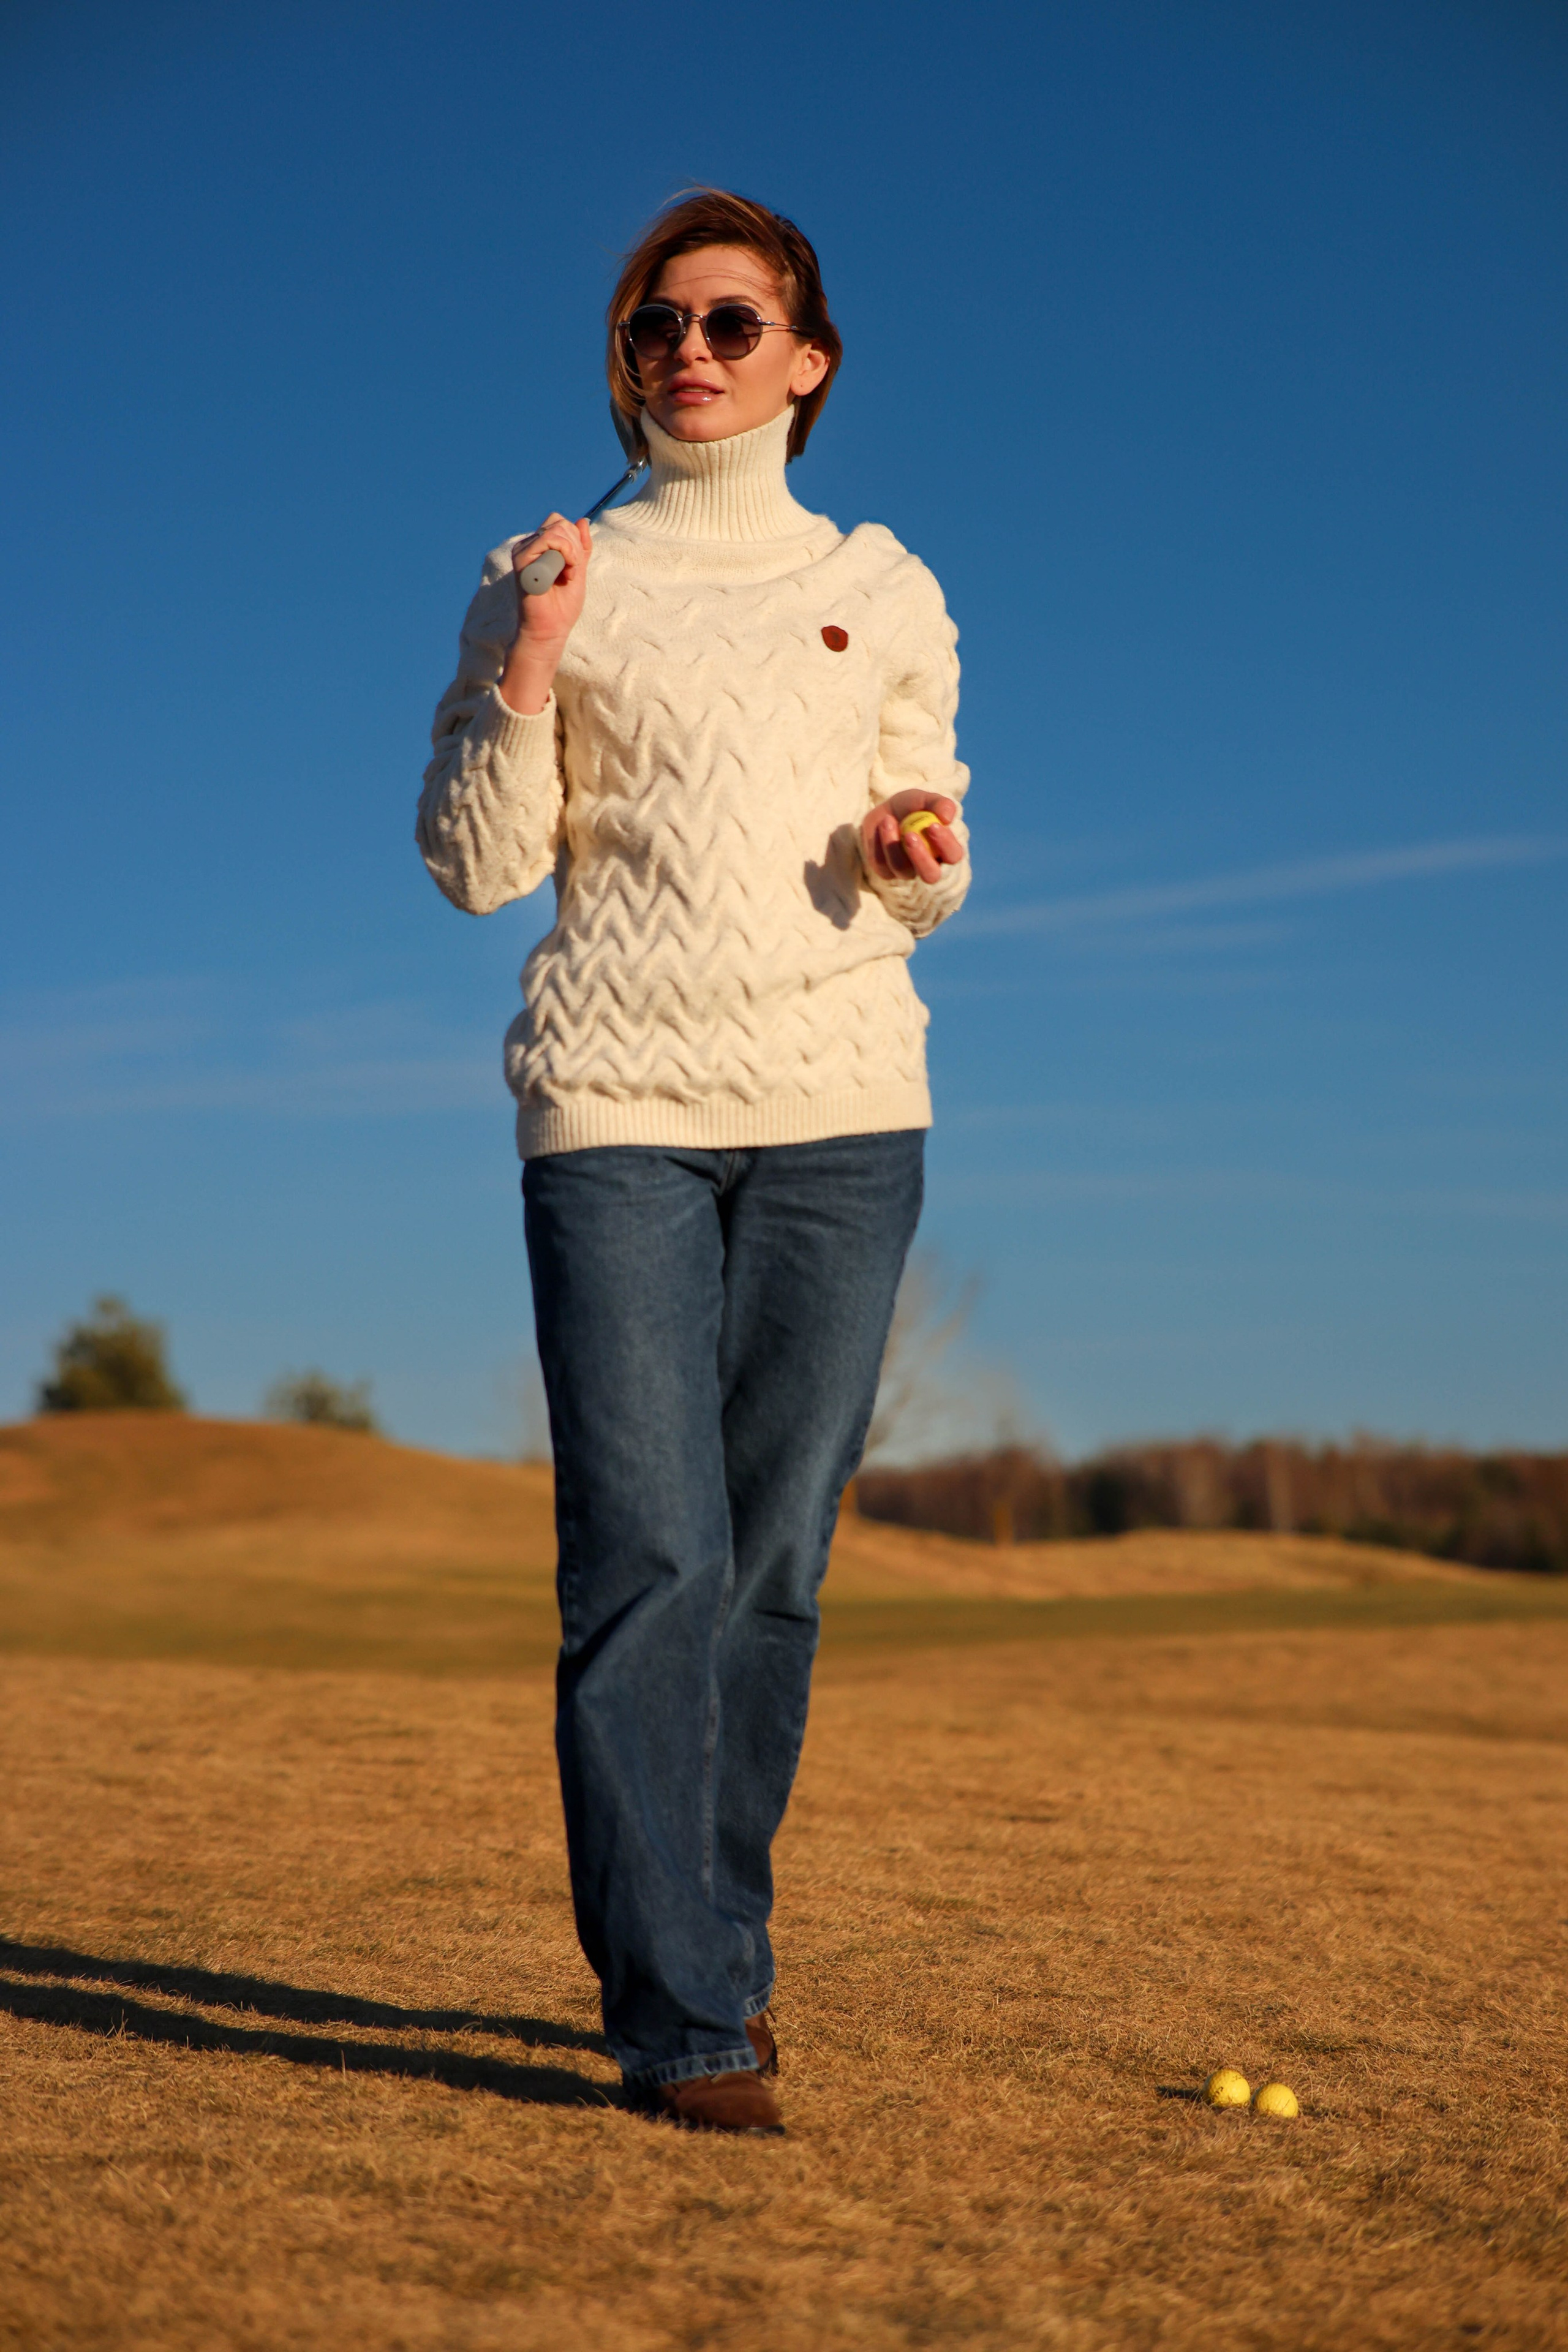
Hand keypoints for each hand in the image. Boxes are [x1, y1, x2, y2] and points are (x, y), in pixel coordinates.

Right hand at [498, 513, 590, 715]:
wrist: (550, 630)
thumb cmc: (562, 606)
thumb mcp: (578, 569)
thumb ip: (581, 546)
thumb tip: (583, 520)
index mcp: (539, 547)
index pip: (561, 523)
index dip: (575, 541)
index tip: (576, 566)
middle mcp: (528, 546)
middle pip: (560, 523)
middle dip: (576, 547)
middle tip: (573, 572)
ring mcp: (523, 552)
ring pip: (557, 530)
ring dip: (572, 553)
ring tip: (568, 575)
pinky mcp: (521, 560)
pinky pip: (549, 539)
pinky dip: (565, 555)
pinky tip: (564, 575)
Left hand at [861, 791, 963, 885]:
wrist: (885, 812)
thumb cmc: (912, 807)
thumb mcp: (925, 799)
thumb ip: (940, 804)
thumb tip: (947, 817)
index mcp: (945, 851)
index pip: (953, 855)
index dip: (945, 843)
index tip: (933, 825)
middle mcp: (928, 867)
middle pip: (931, 875)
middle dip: (921, 857)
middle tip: (911, 834)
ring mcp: (906, 872)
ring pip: (902, 868)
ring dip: (893, 844)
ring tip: (888, 820)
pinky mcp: (885, 872)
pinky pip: (881, 863)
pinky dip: (879, 842)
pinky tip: (881, 825)